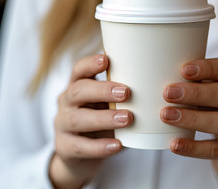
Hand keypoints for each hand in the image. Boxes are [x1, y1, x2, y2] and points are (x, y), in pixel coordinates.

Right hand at [49, 54, 132, 188]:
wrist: (80, 156)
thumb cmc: (100, 120)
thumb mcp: (107, 103)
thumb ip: (120, 92)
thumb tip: (155, 76)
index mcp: (77, 86)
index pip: (78, 70)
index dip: (90, 64)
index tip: (106, 60)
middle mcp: (66, 103)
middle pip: (77, 91)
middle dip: (102, 91)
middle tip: (126, 93)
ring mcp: (62, 125)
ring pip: (78, 120)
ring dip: (104, 118)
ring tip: (127, 119)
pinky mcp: (64, 148)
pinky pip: (80, 147)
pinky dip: (100, 146)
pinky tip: (118, 145)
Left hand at [160, 58, 217, 188]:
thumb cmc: (216, 108)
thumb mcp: (212, 90)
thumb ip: (194, 82)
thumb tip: (155, 72)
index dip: (207, 69)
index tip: (183, 69)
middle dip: (195, 93)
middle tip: (167, 93)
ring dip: (192, 118)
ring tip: (165, 115)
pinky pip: (217, 150)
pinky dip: (194, 147)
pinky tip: (175, 144)